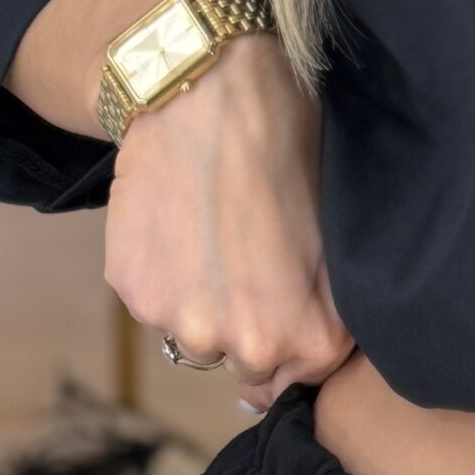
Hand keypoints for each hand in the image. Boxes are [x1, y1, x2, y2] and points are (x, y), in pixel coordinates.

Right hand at [104, 33, 353, 408]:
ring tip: (208, 237)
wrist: (210, 93)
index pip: (289, 380)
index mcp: (308, 342)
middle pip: (238, 363)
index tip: (272, 300)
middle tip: (240, 256)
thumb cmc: (288, 155)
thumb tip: (287, 377)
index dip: (280, 339)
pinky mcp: (137, 294)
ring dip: (197, 303)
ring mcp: (185, 325)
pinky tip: (175, 225)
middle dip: (240, 324)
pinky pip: (152, 304)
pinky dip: (160, 275)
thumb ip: (326, 321)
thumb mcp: (337, 248)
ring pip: (191, 337)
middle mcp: (246, 348)